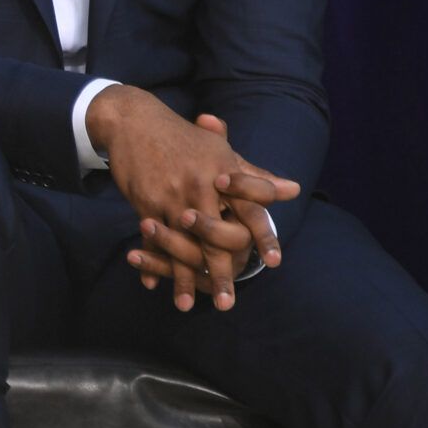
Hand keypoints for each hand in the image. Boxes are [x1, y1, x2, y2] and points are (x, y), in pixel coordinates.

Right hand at [87, 88, 297, 309]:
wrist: (133, 121)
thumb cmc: (183, 137)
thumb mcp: (220, 150)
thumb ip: (255, 176)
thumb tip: (294, 190)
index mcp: (225, 173)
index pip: (251, 208)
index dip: (263, 235)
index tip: (274, 263)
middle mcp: (201, 186)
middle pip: (216, 238)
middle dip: (221, 272)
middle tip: (226, 303)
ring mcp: (172, 196)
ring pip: (181, 246)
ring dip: (183, 279)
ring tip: (186, 306)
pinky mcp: (146, 201)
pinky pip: (151, 238)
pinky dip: (151, 261)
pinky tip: (152, 284)